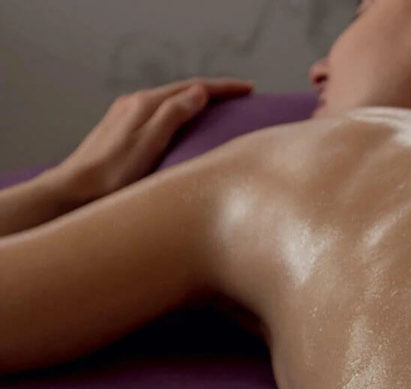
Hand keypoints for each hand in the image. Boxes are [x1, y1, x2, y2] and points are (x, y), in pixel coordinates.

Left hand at [47, 78, 253, 202]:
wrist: (73, 193)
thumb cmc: (113, 175)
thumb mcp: (150, 142)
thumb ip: (174, 113)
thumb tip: (199, 92)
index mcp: (144, 104)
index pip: (193, 87)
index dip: (224, 87)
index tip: (250, 89)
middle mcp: (134, 105)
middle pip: (181, 91)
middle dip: (213, 92)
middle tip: (240, 98)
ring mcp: (125, 118)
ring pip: (170, 103)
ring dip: (196, 103)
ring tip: (219, 111)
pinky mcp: (121, 134)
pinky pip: (159, 116)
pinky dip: (180, 116)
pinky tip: (185, 129)